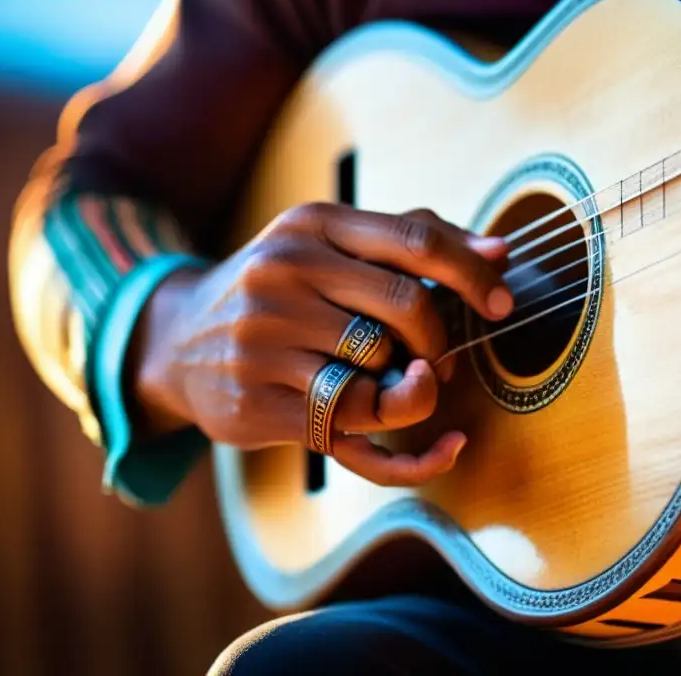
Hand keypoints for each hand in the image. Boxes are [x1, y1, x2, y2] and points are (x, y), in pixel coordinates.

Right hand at [131, 202, 511, 485]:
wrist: (178, 340)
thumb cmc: (281, 289)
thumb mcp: (330, 244)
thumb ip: (414, 240)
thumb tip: (502, 250)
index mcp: (312, 226)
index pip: (415, 240)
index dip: (472, 274)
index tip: (502, 304)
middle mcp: (283, 274)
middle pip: (405, 308)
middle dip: (437, 341)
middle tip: (434, 359)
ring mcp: (265, 341)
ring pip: (381, 377)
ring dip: (411, 391)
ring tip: (399, 387)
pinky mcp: (258, 404)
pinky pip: (355, 435)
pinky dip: (413, 454)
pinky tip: (447, 449)